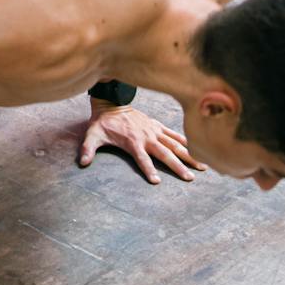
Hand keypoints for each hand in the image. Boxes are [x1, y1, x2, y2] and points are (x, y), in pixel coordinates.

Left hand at [79, 105, 207, 184]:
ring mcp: (154, 130)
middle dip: (178, 166)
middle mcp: (147, 137)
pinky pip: (173, 133)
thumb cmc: (103, 123)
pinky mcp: (157, 125)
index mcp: (133, 142)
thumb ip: (88, 149)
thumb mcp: (92, 135)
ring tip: (202, 166)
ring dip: (188, 155)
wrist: (112, 103)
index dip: (149, 170)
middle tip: (190, 178)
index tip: (157, 181)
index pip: (142, 159)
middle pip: (165, 154)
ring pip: (174, 144)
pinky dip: (184, 140)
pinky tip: (195, 148)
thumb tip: (82, 163)